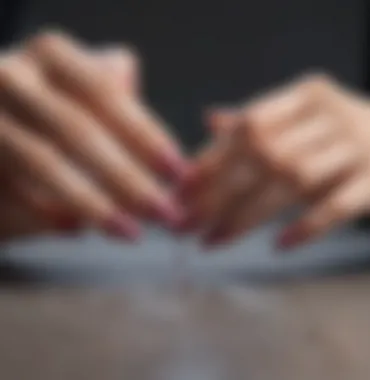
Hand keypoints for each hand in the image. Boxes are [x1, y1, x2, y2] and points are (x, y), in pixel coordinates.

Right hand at [0, 31, 186, 241]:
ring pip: (43, 162)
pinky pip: (11, 190)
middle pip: (77, 130)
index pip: (105, 94)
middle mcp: (14, 76)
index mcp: (52, 55)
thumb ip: (118, 103)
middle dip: (127, 179)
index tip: (179, 173)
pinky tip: (76, 230)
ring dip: (93, 203)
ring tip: (130, 233)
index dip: (145, 136)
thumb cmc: (52, 110)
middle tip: (165, 214)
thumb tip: (160, 143)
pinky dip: (44, 214)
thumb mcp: (84, 93)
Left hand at [179, 74, 369, 249]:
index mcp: (305, 97)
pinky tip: (278, 245)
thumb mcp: (299, 119)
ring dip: (247, 215)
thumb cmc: (334, 134)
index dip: (213, 158)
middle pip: (265, 156)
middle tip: (186, 223)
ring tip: (213, 240)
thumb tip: (209, 120)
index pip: (249, 126)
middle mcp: (330, 118)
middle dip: (219, 193)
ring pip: (293, 182)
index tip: (182, 189)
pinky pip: (338, 206)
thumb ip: (256, 121)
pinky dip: (307, 227)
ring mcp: (357, 150)